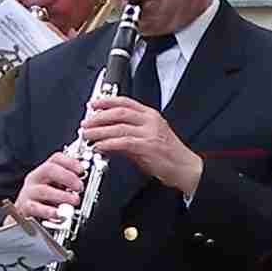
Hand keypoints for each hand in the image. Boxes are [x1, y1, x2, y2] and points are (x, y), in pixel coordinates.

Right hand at [17, 147, 90, 235]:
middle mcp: (35, 179)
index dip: (71, 162)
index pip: (56, 159)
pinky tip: (59, 214)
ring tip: (74, 201)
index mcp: (44, 171)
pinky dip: (49, 211)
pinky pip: (37, 208)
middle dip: (67, 177)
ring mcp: (29, 192)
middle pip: (49, 170)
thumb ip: (68, 182)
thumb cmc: (43, 200)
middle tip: (79, 187)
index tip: (82, 169)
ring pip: (44, 190)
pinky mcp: (25, 208)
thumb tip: (83, 179)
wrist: (25, 216)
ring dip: (62, 196)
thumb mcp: (56, 187)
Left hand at [78, 89, 200, 194]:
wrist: (186, 169)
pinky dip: (108, 144)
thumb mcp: (148, 139)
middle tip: (86, 123)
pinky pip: (123, 142)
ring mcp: (150, 133)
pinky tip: (100, 147)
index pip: (126, 102)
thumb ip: (129, 135)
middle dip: (98, 117)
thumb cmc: (169, 156)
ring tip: (88, 135)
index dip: (106, 101)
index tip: (93, 104)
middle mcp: (150, 121)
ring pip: (118, 127)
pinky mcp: (148, 146)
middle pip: (119, 112)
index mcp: (151, 115)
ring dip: (100, 131)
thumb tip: (109, 136)